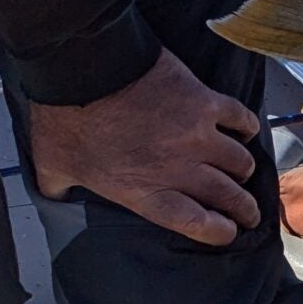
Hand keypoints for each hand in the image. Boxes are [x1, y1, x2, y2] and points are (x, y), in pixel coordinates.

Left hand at [26, 48, 261, 245]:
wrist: (86, 71)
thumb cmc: (66, 121)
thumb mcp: (52, 167)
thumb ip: (60, 187)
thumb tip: (56, 195)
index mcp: (144, 190)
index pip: (194, 222)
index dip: (217, 231)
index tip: (228, 232)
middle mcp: (180, 169)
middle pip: (227, 195)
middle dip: (243, 208)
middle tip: (250, 214)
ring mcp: (198, 136)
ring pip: (240, 161)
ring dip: (244, 170)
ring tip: (244, 173)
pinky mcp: (206, 104)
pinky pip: (241, 119)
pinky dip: (247, 127)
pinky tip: (247, 132)